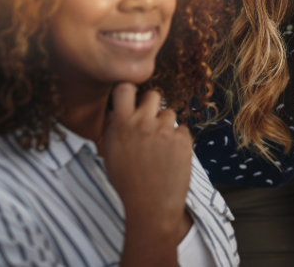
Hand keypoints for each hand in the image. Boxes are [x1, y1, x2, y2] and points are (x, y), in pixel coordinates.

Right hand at [102, 83, 192, 264]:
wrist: (151, 205)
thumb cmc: (127, 183)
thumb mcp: (110, 154)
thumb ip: (114, 129)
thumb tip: (116, 111)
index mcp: (121, 125)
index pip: (124, 88)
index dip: (129, 90)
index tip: (132, 97)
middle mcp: (143, 123)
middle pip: (153, 94)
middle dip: (152, 104)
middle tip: (151, 121)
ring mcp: (165, 130)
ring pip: (169, 113)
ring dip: (166, 125)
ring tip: (161, 146)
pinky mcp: (183, 139)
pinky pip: (183, 129)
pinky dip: (179, 139)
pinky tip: (172, 156)